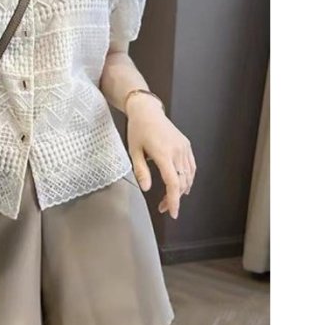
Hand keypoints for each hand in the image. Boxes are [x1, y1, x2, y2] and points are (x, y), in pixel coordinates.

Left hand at [126, 94, 196, 219]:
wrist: (147, 111)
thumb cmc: (138, 129)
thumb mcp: (134, 151)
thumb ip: (141, 171)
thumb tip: (146, 188)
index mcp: (163, 153)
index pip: (173, 183)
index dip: (174, 200)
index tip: (173, 213)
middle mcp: (177, 151)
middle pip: (182, 182)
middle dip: (174, 198)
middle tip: (163, 207)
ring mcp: (184, 148)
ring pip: (189, 176)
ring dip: (181, 190)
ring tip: (169, 199)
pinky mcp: (186, 146)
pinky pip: (191, 167)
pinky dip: (188, 178)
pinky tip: (182, 185)